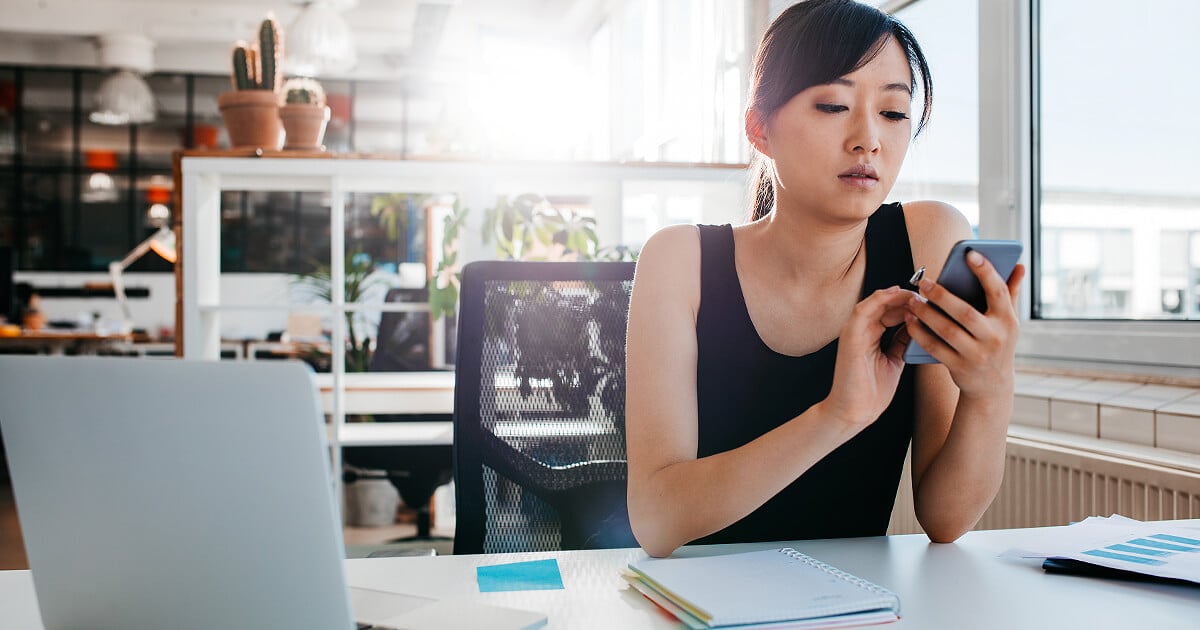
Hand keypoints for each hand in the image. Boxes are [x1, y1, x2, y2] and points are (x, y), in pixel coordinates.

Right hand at [822, 286, 915, 427]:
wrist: (855, 412)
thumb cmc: (871, 392)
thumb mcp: (894, 361)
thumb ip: (901, 342)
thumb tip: (916, 326)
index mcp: (871, 336)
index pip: (890, 311)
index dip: (910, 305)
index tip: (930, 304)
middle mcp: (861, 331)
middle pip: (885, 304)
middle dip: (906, 298)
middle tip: (927, 297)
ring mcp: (854, 333)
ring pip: (875, 303)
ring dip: (896, 296)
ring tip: (915, 294)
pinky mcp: (850, 337)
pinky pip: (863, 311)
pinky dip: (878, 299)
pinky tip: (895, 293)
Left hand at [905, 252, 1025, 397]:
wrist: (992, 385)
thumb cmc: (998, 343)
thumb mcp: (1008, 321)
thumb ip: (1010, 292)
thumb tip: (1019, 265)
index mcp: (1008, 320)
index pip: (998, 291)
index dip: (986, 272)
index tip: (971, 253)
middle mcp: (994, 337)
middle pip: (965, 312)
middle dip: (942, 296)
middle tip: (924, 282)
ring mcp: (976, 354)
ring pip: (947, 330)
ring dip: (926, 314)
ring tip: (913, 300)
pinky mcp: (959, 367)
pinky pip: (935, 347)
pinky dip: (920, 333)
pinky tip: (910, 320)